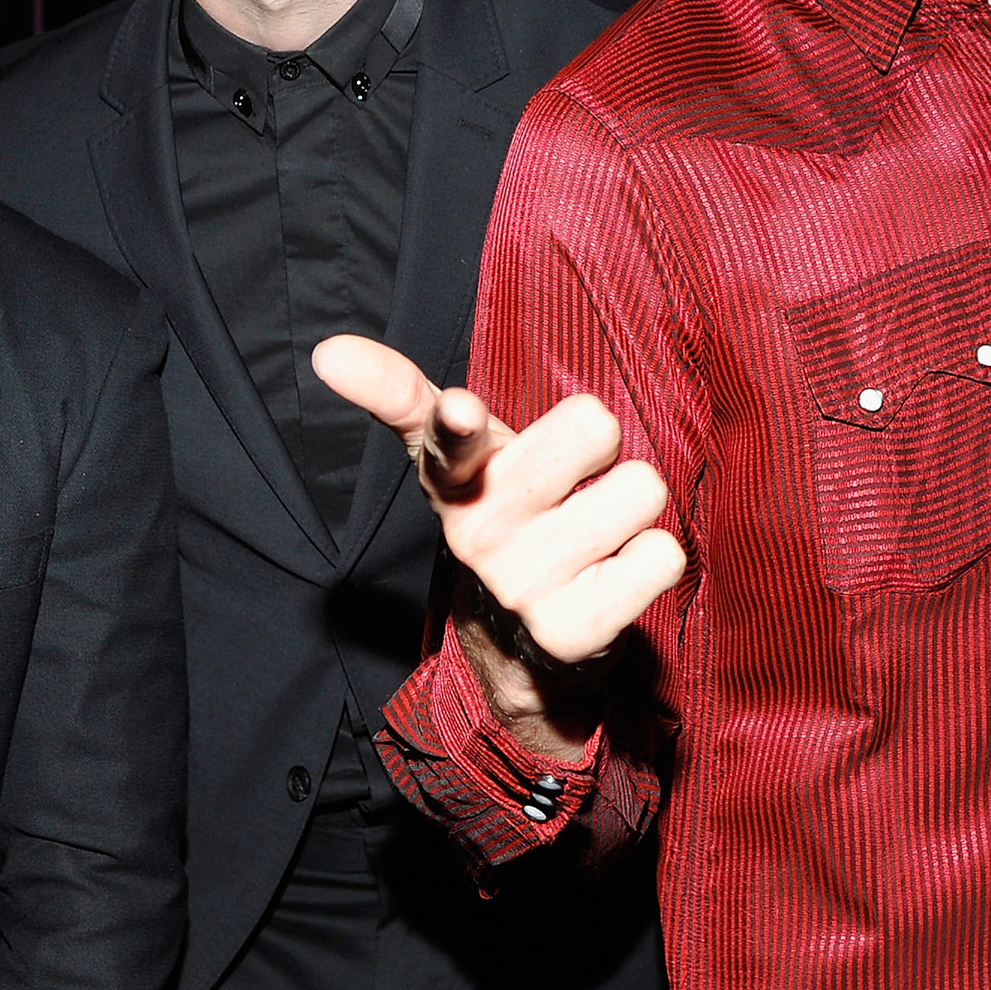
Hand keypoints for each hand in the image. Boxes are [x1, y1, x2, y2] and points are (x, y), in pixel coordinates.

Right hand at [314, 337, 682, 745]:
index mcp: (451, 476)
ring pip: (641, 490)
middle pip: (595, 427)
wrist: (519, 640)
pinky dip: (651, 562)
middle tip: (576, 482)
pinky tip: (612, 578)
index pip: (444, 437)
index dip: (457, 421)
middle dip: (605, 446)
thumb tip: (328, 349)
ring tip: (594, 536)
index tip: (462, 411)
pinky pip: (662, 555)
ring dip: (632, 510)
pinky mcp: (571, 632)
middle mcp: (478, 532)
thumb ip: (401, 394)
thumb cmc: (503, 513)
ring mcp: (522, 585)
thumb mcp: (459, 454)